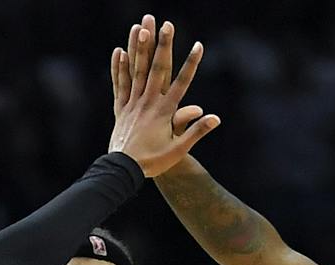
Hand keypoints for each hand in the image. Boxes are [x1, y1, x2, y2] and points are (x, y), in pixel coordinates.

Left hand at [108, 14, 219, 176]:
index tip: (199, 46)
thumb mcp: (178, 150)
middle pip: (157, 68)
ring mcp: (132, 103)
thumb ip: (196, 131)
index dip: (191, 63)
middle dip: (163, 44)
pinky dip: (120, 67)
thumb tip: (215, 118)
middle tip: (166, 24)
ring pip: (136, 70)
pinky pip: (120, 84)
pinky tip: (120, 51)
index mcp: (164, 111)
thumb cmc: (153, 162)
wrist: (124, 170)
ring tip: (142, 27)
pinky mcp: (120, 109)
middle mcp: (148, 102)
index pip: (181, 82)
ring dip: (140, 47)